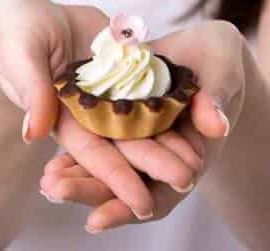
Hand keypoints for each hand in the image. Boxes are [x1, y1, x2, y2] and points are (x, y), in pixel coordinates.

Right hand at [0, 0, 197, 219]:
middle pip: (126, 144)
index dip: (116, 178)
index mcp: (62, 118)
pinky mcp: (129, 73)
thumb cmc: (20, 32)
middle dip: (154, 165)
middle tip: (187, 180)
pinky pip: (155, 92)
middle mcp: (91, 115)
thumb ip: (31, 88)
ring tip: (200, 160)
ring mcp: (112, 95)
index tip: (142, 203)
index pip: (92, 153)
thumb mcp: (22, 53)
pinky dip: (175, 107)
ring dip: (169, 143)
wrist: (41, 12)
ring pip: (145, 124)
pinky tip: (200, 118)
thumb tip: (34, 133)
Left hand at [38, 19, 247, 230]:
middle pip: (124, 185)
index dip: (128, 207)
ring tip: (46, 182)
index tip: (95, 221)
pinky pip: (97, 144)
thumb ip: (218, 96)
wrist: (203, 49)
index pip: (160, 193)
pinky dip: (76, 155)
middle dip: (89, 192)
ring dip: (77, 177)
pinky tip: (50, 161)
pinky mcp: (120, 122)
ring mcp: (138, 141)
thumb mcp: (222, 68)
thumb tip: (216, 126)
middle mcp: (160, 155)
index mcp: (190, 154)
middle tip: (53, 190)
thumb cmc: (220, 58)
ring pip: (107, 168)